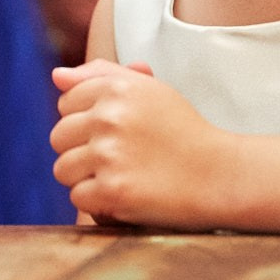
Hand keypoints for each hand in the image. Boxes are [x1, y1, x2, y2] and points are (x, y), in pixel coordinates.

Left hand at [50, 60, 230, 227]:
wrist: (221, 175)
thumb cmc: (183, 131)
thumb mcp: (150, 91)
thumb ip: (102, 76)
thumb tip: (57, 76)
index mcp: (117, 88)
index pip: (66, 103)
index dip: (86, 121)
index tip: (116, 132)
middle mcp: (109, 117)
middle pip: (58, 137)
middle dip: (81, 150)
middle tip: (118, 158)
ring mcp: (110, 154)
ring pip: (63, 169)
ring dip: (87, 179)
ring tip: (121, 176)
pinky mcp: (113, 190)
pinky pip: (78, 197)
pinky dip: (98, 204)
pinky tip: (125, 196)